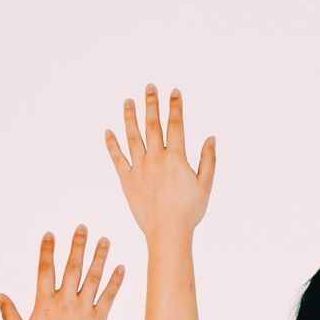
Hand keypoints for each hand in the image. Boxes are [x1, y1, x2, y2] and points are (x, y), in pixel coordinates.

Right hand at [0, 225, 123, 319]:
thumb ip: (9, 315)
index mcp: (44, 304)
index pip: (45, 270)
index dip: (47, 251)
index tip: (50, 234)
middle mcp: (65, 302)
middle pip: (72, 268)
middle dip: (77, 245)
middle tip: (82, 226)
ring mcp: (83, 310)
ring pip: (93, 278)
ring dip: (99, 257)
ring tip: (104, 239)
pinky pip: (109, 297)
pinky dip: (116, 281)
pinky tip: (121, 266)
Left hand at [105, 85, 215, 238]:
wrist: (167, 232)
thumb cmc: (189, 212)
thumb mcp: (205, 185)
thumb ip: (208, 160)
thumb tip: (211, 138)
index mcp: (176, 158)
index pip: (175, 125)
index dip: (175, 106)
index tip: (174, 91)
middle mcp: (156, 159)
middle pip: (152, 125)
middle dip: (151, 104)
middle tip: (149, 87)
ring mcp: (139, 168)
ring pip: (133, 137)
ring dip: (129, 117)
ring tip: (127, 101)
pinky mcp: (127, 180)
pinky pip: (117, 158)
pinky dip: (112, 144)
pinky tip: (108, 131)